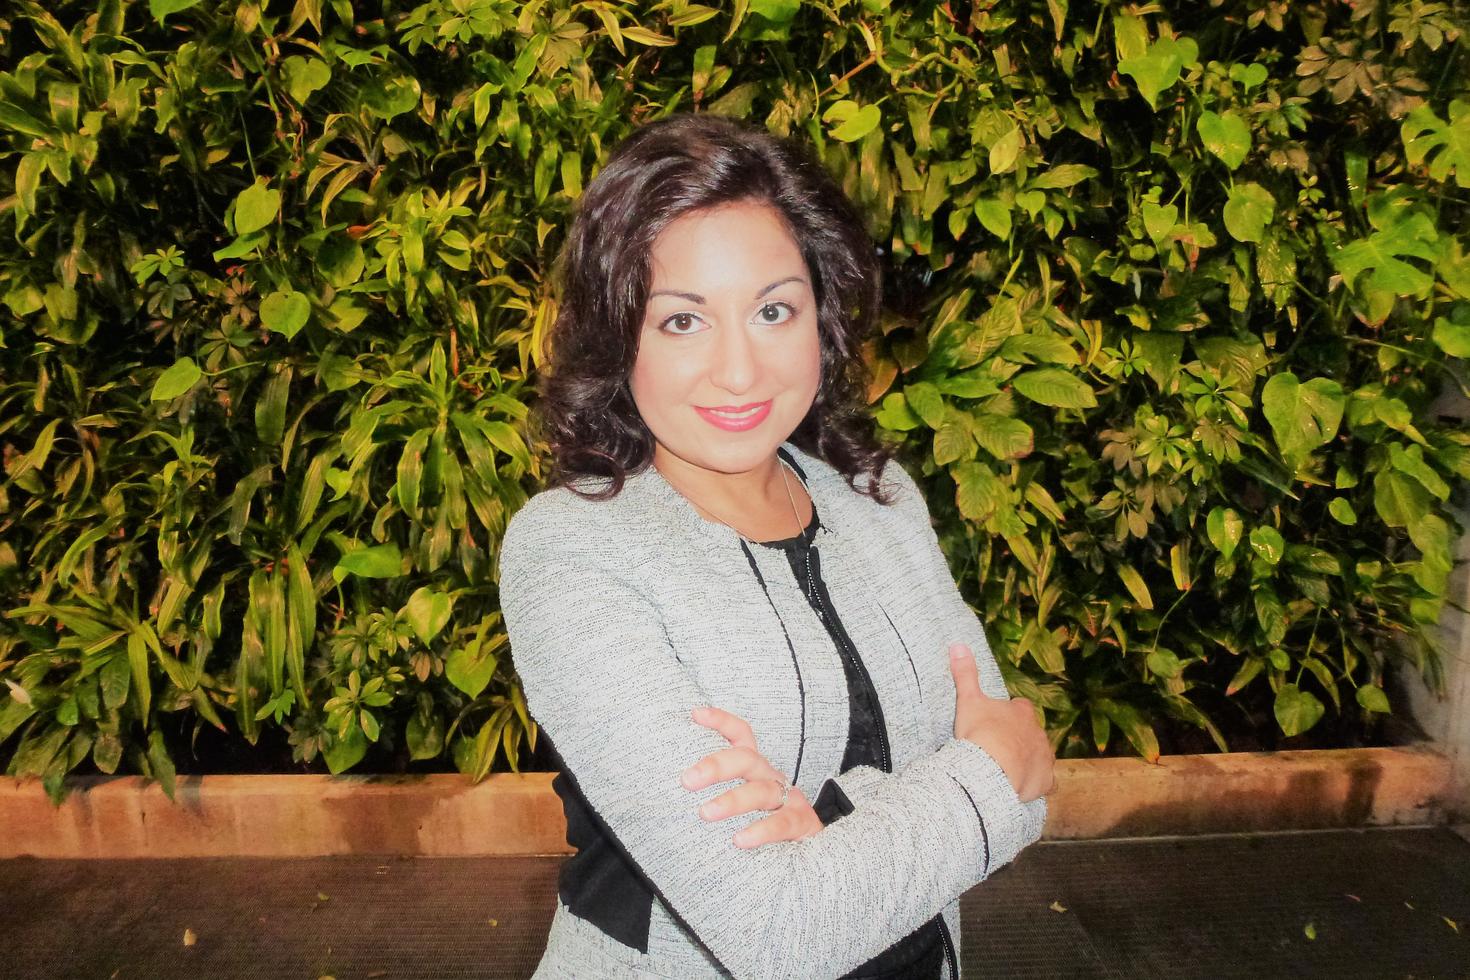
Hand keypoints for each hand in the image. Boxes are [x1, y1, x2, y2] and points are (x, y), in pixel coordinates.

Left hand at [682, 705, 821, 848]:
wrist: (813, 842)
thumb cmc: (765, 818)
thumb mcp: (743, 797)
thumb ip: (715, 791)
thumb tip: (671, 790)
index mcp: (755, 767)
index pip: (741, 735)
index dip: (721, 721)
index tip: (695, 714)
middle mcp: (771, 776)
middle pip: (747, 759)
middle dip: (716, 766)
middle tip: (687, 780)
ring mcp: (789, 798)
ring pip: (762, 791)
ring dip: (733, 801)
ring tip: (706, 813)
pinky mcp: (801, 823)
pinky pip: (782, 824)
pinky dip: (761, 830)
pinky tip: (740, 839)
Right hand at [949, 643, 1055, 802]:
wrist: (992, 769)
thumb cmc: (981, 732)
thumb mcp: (968, 700)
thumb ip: (965, 674)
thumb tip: (958, 644)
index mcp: (1022, 712)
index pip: (1020, 707)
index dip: (1009, 713)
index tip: (996, 721)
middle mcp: (1038, 732)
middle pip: (1031, 732)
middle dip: (1019, 737)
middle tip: (999, 746)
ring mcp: (1044, 757)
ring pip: (1041, 755)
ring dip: (1029, 759)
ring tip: (1009, 768)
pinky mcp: (1045, 780)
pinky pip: (1047, 782)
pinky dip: (1038, 783)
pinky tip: (1025, 787)